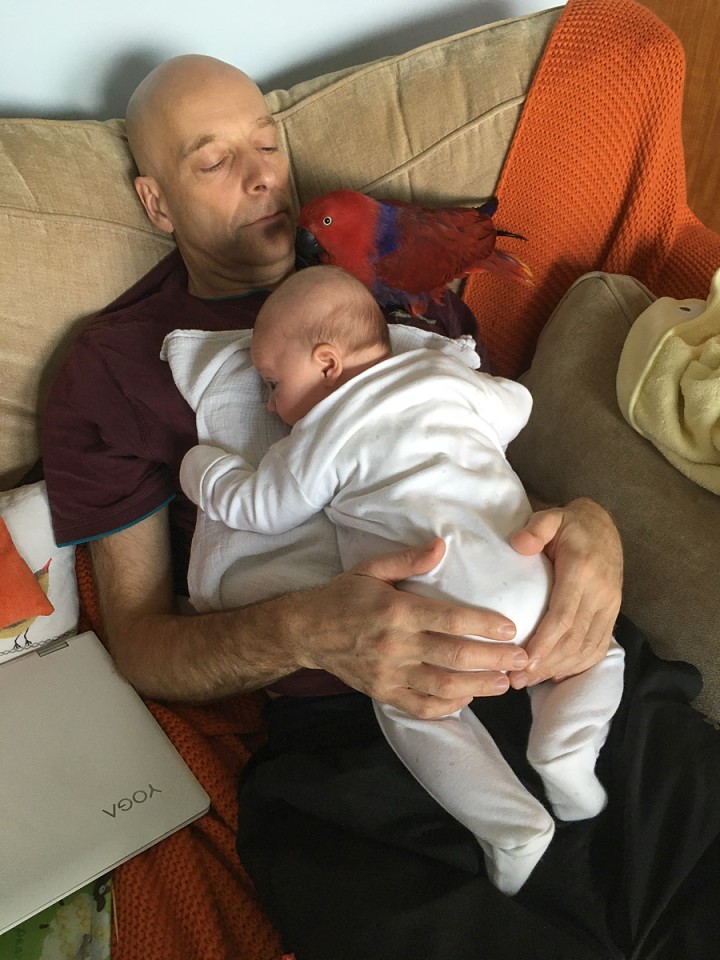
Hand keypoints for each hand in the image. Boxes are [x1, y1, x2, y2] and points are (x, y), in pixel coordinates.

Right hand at [290, 538, 526, 718]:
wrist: (305, 631)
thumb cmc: (343, 596)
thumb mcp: (371, 569)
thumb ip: (408, 559)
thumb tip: (442, 546)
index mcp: (397, 611)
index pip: (450, 619)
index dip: (484, 625)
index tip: (511, 628)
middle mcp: (396, 645)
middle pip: (455, 657)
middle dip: (495, 660)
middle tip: (523, 659)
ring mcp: (390, 674)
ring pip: (443, 686)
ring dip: (480, 687)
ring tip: (506, 683)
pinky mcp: (383, 693)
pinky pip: (420, 706)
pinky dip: (447, 706)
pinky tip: (466, 698)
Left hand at [508, 497, 621, 686]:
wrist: (604, 526)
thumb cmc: (570, 525)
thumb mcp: (551, 517)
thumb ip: (535, 529)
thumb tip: (519, 544)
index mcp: (582, 571)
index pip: (564, 616)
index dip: (544, 643)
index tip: (523, 662)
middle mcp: (601, 593)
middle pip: (574, 638)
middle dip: (545, 663)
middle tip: (516, 679)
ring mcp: (610, 606)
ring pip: (587, 647)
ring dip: (559, 668)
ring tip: (529, 681)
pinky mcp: (613, 613)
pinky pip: (598, 646)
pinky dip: (578, 665)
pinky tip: (557, 674)